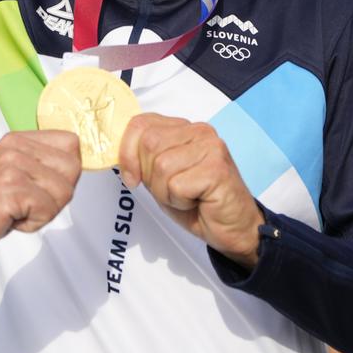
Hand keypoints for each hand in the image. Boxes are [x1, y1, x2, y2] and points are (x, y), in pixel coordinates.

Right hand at [0, 130, 81, 261]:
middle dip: (58, 194)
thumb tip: (72, 167)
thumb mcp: (6, 172)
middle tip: (29, 203)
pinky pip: (48, 210)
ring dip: (44, 212)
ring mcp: (12, 167)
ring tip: (15, 211)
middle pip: (73, 167)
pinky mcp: (11, 190)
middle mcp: (14, 148)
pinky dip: (32, 224)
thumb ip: (36, 165)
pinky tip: (9, 219)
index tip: (48, 185)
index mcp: (15, 141)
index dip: (67, 170)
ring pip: (64, 191)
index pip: (70, 142)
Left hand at [118, 113, 263, 267]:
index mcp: (183, 128)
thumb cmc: (198, 203)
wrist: (234, 229)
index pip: (140, 123)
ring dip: (165, 192)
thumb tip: (118, 152)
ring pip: (161, 166)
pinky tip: (197, 202)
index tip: (132, 177)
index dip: (127, 152)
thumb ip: (144, 158)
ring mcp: (210, 148)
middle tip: (172, 190)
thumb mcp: (161, 176)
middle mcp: (199, 131)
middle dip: (150, 176)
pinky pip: (176, 185)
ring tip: (187, 197)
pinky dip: (179, 201)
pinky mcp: (217, 169)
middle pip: (148, 144)